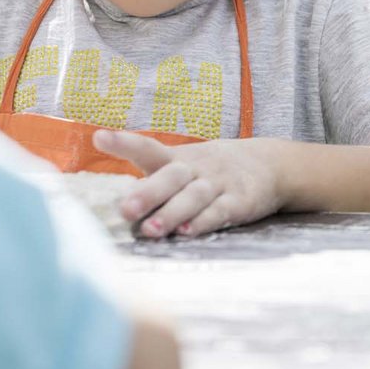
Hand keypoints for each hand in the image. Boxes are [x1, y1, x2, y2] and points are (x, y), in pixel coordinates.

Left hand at [93, 130, 286, 238]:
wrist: (270, 163)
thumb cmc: (211, 169)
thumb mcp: (184, 164)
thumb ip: (152, 178)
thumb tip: (113, 200)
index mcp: (177, 158)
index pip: (148, 148)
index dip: (124, 143)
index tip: (99, 136)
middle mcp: (196, 168)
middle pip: (171, 177)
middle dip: (148, 193)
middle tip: (125, 209)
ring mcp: (219, 184)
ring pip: (194, 197)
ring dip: (172, 213)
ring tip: (152, 229)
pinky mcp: (239, 201)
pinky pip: (221, 210)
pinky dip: (204, 221)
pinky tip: (188, 232)